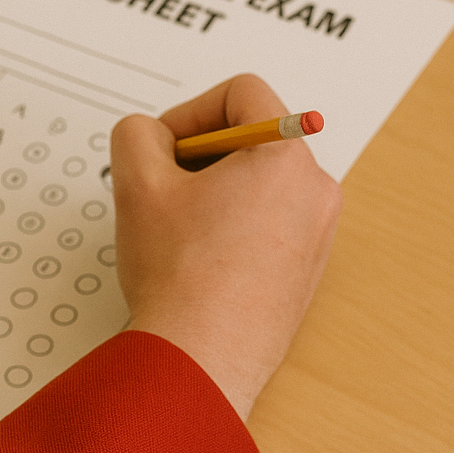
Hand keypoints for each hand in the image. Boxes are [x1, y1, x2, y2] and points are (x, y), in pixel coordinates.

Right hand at [110, 74, 341, 420]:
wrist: (201, 358)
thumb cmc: (179, 275)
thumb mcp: (137, 183)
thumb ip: (136, 134)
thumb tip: (151, 136)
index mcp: (286, 160)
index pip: (241, 94)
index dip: (188, 112)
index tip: (162, 150)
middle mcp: (315, 192)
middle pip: (250, 140)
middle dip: (198, 157)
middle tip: (161, 193)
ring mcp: (316, 235)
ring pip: (256, 184)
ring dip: (211, 193)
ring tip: (176, 232)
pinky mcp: (304, 271)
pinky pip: (265, 224)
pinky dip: (229, 228)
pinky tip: (196, 261)